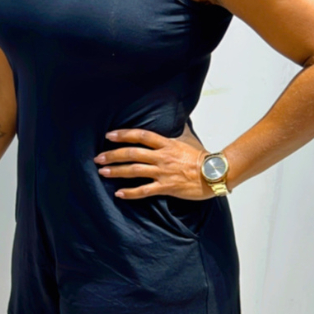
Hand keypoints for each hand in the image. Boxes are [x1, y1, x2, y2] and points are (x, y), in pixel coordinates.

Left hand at [93, 124, 212, 200]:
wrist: (214, 173)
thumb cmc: (202, 157)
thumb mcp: (188, 139)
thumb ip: (177, 131)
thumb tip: (176, 120)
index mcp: (166, 144)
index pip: (141, 136)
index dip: (123, 135)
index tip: (109, 135)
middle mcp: (162, 157)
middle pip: (132, 153)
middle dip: (113, 155)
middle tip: (98, 158)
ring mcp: (163, 172)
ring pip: (134, 170)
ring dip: (117, 171)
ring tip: (103, 172)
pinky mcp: (166, 187)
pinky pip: (144, 190)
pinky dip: (130, 193)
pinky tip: (119, 193)